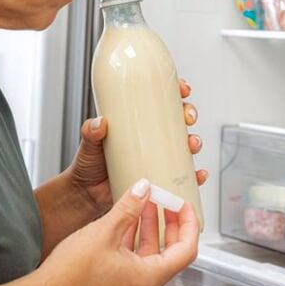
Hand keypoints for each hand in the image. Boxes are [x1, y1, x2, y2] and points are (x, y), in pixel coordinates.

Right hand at [35, 178, 199, 285]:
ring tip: (147, 201)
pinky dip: (136, 237)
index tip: (184, 204)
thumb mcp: (104, 231)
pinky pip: (136, 258)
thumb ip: (128, 207)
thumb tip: (144, 188)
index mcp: (148, 279)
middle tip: (168, 200)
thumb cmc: (70, 273)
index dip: (189, 223)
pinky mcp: (118, 284)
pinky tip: (127, 217)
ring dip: (151, 227)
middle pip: (172, 252)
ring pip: (152, 253)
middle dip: (171, 223)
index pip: (186, 250)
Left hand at [67, 79, 206, 214]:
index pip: (159, 101)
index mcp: (135, 122)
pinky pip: (183, 176)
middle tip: (187, 118)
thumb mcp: (89, 143)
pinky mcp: (160, 178)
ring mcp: (156, 157)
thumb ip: (91, 132)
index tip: (182, 90)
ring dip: (194, 142)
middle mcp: (150, 138)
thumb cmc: (88, 165)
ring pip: (184, 145)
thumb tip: (100, 123)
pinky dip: (195, 175)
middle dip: (188, 115)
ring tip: (191, 145)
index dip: (175, 92)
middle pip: (178, 120)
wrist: (87, 195)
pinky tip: (198, 174)